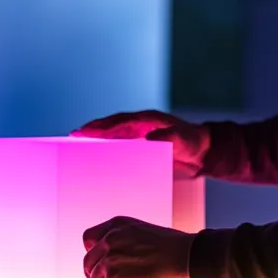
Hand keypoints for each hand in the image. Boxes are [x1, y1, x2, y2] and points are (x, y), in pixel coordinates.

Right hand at [70, 110, 209, 177]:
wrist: (204, 151)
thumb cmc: (194, 143)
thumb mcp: (183, 140)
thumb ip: (167, 137)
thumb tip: (148, 138)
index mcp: (147, 120)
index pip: (119, 122)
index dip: (101, 126)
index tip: (84, 131)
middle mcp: (141, 124)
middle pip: (112, 125)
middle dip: (93, 129)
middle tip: (73, 135)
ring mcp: (141, 134)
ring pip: (114, 134)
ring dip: (98, 137)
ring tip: (80, 144)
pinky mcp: (143, 145)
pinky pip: (122, 144)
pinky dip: (109, 148)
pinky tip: (99, 158)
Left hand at [83, 216, 193, 277]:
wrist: (187, 258)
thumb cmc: (174, 248)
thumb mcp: (143, 232)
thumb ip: (126, 240)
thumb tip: (119, 258)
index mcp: (117, 225)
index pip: (89, 238)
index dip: (92, 252)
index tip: (99, 261)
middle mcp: (109, 240)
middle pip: (88, 261)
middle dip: (95, 273)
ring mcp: (110, 259)